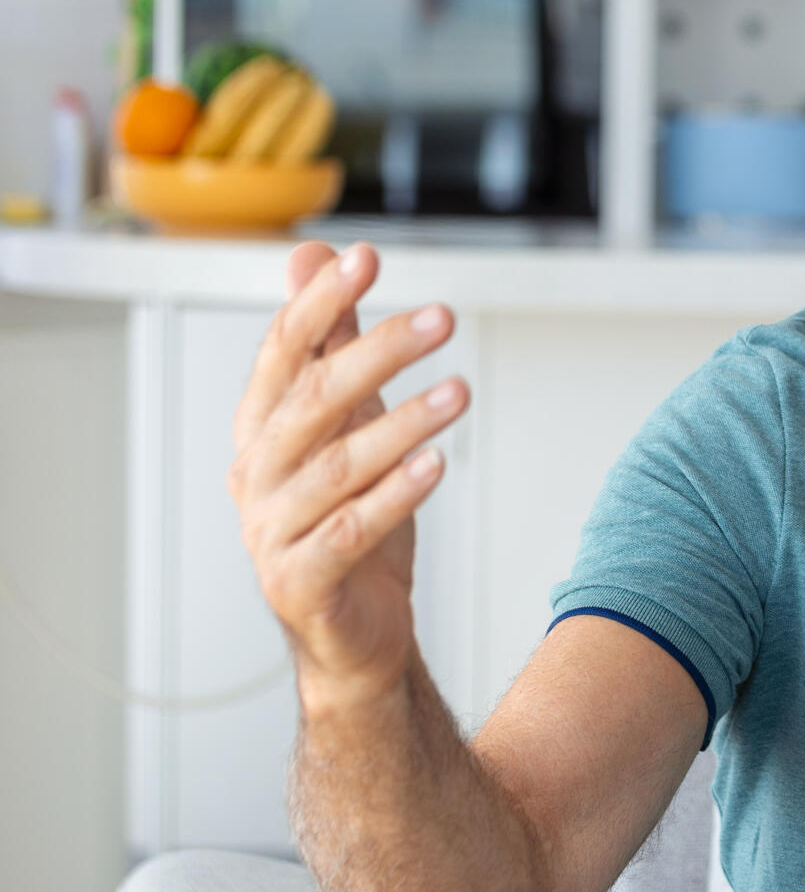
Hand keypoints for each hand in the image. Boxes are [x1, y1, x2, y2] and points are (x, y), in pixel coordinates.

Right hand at [228, 241, 467, 712]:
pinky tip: (437, 463)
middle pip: (312, 401)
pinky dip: (395, 495)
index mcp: (260, 432)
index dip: (319, 304)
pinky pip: (351, 531)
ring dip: (402, 423)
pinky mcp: (303, 583)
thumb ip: (330, 343)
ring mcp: (273, 533)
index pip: (282, 355)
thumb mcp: (346, 423)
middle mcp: (257, 477)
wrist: (353, 635)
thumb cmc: (350, 519)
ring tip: (460, 391)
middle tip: (441, 317)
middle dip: (376, 352)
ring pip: (337, 466)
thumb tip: (317, 255)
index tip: (366, 258)